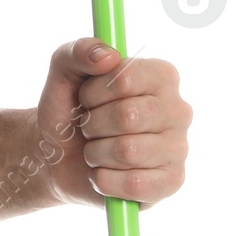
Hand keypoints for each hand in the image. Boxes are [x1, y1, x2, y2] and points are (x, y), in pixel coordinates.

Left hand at [36, 37, 191, 209]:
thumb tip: (108, 56)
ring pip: (128, 152)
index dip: (94, 92)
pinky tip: (104, 172)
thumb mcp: (63, 72)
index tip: (86, 98)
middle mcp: (179, 109)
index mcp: (161, 75)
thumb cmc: (69, 108)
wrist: (56, 154)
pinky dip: (104, 180)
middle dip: (93, 124)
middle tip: (89, 126)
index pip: (125, 79)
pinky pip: (134, 184)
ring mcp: (179, 148)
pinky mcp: (172, 182)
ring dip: (96, 153)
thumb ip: (79, 51)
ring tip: (95, 149)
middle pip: (127, 116)